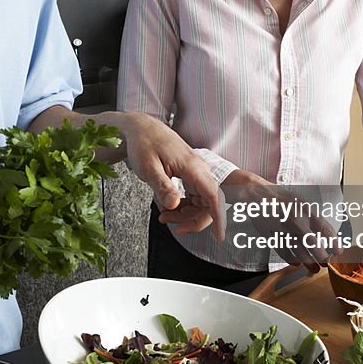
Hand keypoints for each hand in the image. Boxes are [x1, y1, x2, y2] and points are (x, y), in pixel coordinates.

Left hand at [119, 113, 224, 239]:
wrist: (142, 128)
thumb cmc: (144, 144)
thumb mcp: (148, 168)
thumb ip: (162, 186)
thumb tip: (173, 205)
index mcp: (193, 167)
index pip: (213, 196)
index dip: (218, 217)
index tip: (220, 236)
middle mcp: (199, 170)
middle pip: (208, 204)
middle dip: (192, 219)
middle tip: (167, 221)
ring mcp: (196, 172)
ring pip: (201, 202)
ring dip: (186, 214)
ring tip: (164, 216)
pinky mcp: (191, 175)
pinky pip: (194, 196)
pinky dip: (183, 206)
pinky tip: (168, 209)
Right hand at [221, 170, 341, 271]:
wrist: (257, 194)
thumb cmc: (280, 198)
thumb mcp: (301, 203)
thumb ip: (312, 218)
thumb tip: (324, 234)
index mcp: (306, 210)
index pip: (326, 229)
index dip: (335, 243)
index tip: (339, 252)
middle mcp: (296, 221)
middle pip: (314, 245)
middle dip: (323, 258)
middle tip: (326, 264)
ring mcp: (283, 230)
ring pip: (299, 253)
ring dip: (309, 264)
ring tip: (314, 269)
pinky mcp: (272, 236)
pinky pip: (284, 253)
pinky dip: (291, 261)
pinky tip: (295, 264)